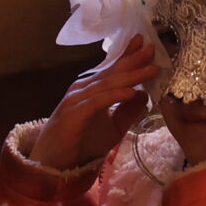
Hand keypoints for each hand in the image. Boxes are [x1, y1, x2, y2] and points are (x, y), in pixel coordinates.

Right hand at [28, 34, 157, 168]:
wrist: (54, 163)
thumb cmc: (82, 143)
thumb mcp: (114, 127)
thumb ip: (128, 111)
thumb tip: (145, 93)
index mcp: (92, 88)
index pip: (112, 68)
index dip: (127, 54)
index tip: (144, 41)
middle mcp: (83, 89)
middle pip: (112, 71)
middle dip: (133, 59)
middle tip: (151, 48)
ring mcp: (77, 99)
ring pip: (107, 84)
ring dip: (130, 75)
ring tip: (150, 69)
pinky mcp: (74, 114)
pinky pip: (97, 102)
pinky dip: (114, 95)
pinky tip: (131, 92)